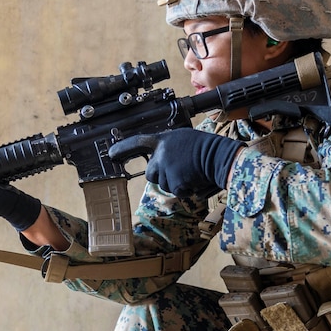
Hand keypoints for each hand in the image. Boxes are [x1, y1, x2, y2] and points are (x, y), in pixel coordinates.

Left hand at [108, 128, 242, 197]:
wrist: (219, 155)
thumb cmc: (207, 148)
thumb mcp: (184, 141)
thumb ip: (169, 150)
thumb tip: (161, 164)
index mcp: (163, 140)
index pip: (138, 142)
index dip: (124, 149)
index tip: (111, 154)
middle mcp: (161, 153)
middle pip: (151, 174)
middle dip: (162, 177)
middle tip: (179, 173)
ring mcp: (166, 167)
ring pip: (164, 185)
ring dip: (177, 183)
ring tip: (192, 172)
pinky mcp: (173, 180)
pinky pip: (176, 191)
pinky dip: (186, 190)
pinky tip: (195, 179)